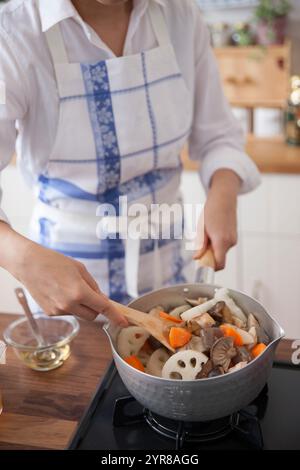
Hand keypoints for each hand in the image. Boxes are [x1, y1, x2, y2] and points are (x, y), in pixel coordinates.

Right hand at [0, 223, 126, 324]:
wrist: (28, 264)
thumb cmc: (54, 262)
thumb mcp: (80, 269)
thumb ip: (93, 286)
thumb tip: (102, 299)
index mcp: (79, 292)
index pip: (103, 308)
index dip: (115, 316)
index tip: (123, 322)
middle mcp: (69, 304)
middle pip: (93, 315)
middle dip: (96, 308)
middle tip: (91, 294)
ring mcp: (58, 310)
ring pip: (80, 314)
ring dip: (81, 306)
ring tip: (68, 287)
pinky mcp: (50, 312)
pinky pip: (67, 312)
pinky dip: (69, 305)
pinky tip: (59, 292)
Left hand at [194, 169, 240, 269]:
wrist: (224, 198)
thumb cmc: (211, 211)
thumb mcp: (201, 228)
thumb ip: (200, 245)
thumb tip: (197, 258)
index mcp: (221, 241)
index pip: (219, 264)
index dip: (210, 267)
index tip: (201, 264)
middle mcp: (230, 242)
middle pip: (219, 259)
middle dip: (209, 256)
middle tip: (201, 242)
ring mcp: (233, 240)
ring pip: (221, 252)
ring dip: (212, 248)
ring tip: (207, 233)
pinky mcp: (234, 237)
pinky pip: (224, 246)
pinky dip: (217, 244)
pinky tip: (212, 231)